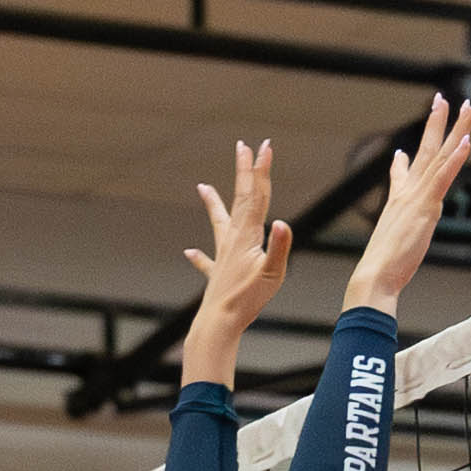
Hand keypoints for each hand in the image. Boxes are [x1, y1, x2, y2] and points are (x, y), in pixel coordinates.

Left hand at [182, 139, 290, 378]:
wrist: (218, 324)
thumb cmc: (246, 301)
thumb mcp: (271, 275)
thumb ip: (278, 248)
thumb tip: (282, 222)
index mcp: (247, 236)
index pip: (258, 197)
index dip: (262, 171)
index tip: (265, 147)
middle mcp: (232, 240)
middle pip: (240, 199)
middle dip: (244, 172)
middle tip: (243, 147)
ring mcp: (222, 257)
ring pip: (218, 223)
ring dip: (212, 203)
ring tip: (202, 187)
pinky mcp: (216, 276)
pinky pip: (206, 261)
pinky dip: (198, 256)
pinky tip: (188, 251)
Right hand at [343, 94, 470, 316]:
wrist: (376, 273)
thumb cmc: (384, 263)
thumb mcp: (392, 236)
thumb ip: (397, 225)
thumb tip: (397, 224)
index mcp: (399, 199)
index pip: (405, 171)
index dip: (405, 157)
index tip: (402, 148)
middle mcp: (409, 191)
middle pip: (427, 150)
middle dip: (435, 123)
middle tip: (442, 99)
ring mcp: (418, 195)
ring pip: (440, 155)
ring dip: (456, 130)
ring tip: (467, 108)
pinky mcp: (427, 206)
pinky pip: (444, 176)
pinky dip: (455, 157)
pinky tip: (466, 140)